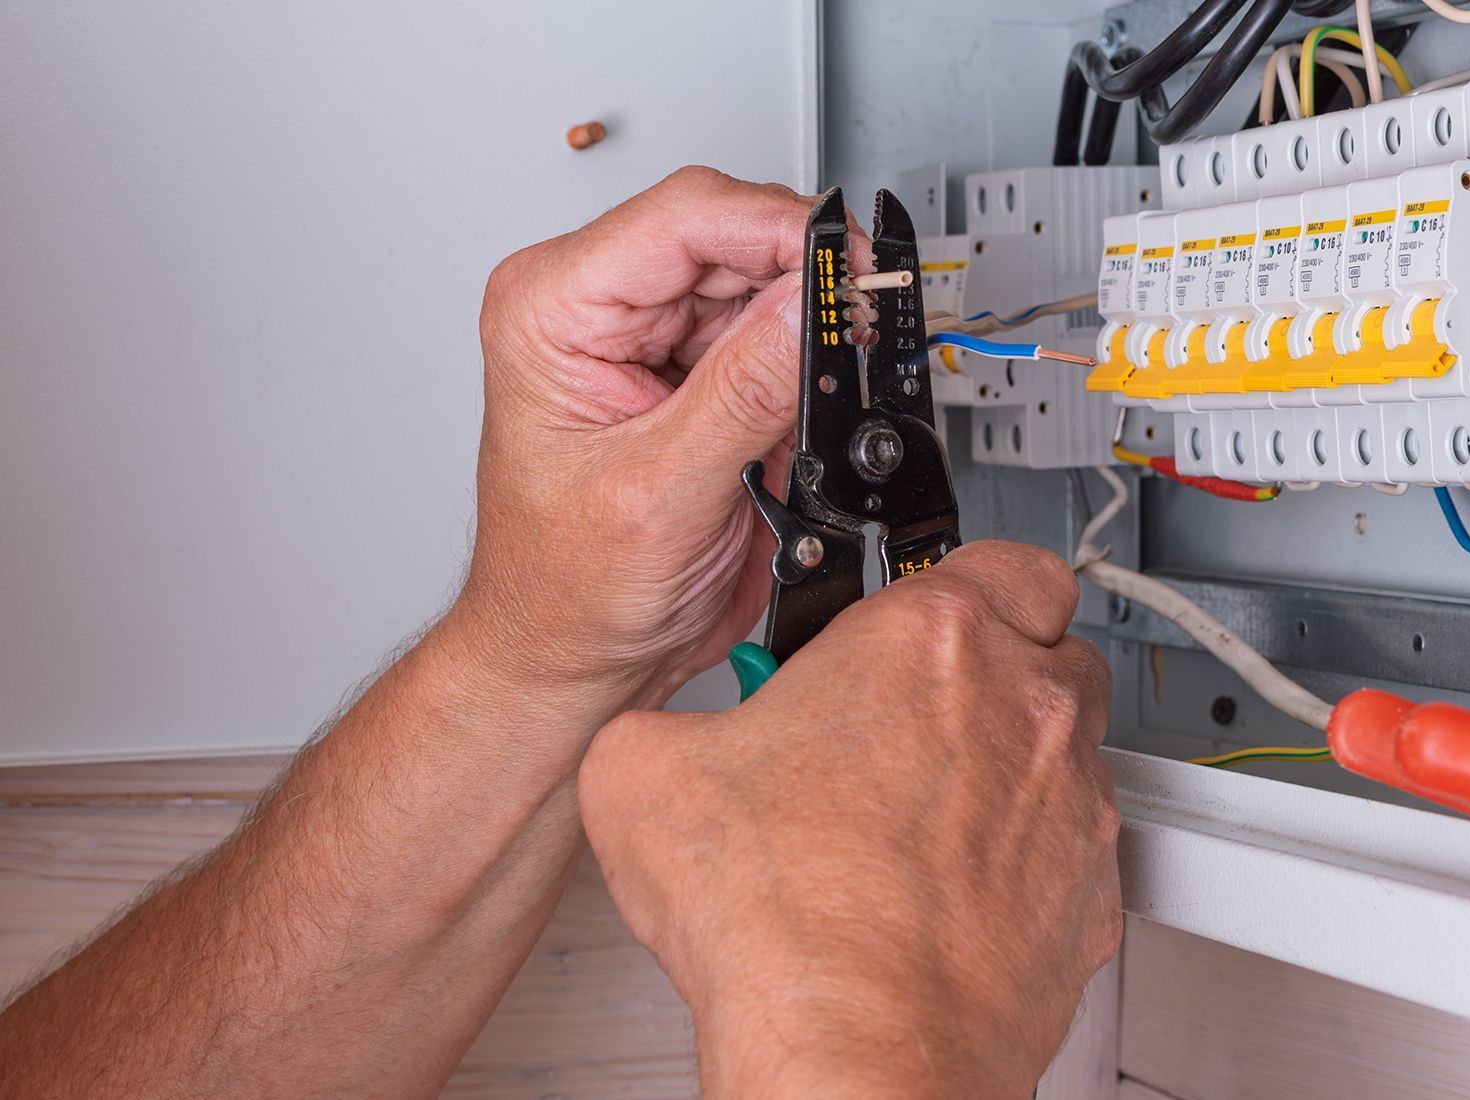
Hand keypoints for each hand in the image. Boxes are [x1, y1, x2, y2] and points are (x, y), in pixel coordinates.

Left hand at [444, 166, 871, 729]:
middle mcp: (597, 306)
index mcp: (554, 308)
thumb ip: (745, 392)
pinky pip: (773, 334)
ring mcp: (650, 336)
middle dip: (806, 279)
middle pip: (732, 235)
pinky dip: (809, 364)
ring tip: (832, 381)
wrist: (572, 658)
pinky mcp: (695, 371)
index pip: (684, 217)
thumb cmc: (566, 592)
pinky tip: (812, 403)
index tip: (852, 264)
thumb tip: (813, 304)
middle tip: (864, 324)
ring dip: (810, 327)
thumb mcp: (662, 492)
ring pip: (763, 281)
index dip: (780, 227)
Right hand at [577, 542, 1121, 1098]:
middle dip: (992, 667)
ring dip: (1012, 764)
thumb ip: (677, 717)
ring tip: (924, 814)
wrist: (855, 1051)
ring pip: (1070, 748)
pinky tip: (952, 893)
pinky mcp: (1091, 896)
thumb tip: (661, 740)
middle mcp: (1024, 708)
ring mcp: (1070, 804)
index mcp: (932, 641)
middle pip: (1049, 645)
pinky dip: (1029, 861)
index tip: (916, 609)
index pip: (1001, 554)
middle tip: (915, 711)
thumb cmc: (782, 922)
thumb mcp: (643, 771)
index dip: (960, 578)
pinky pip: (1074, 851)